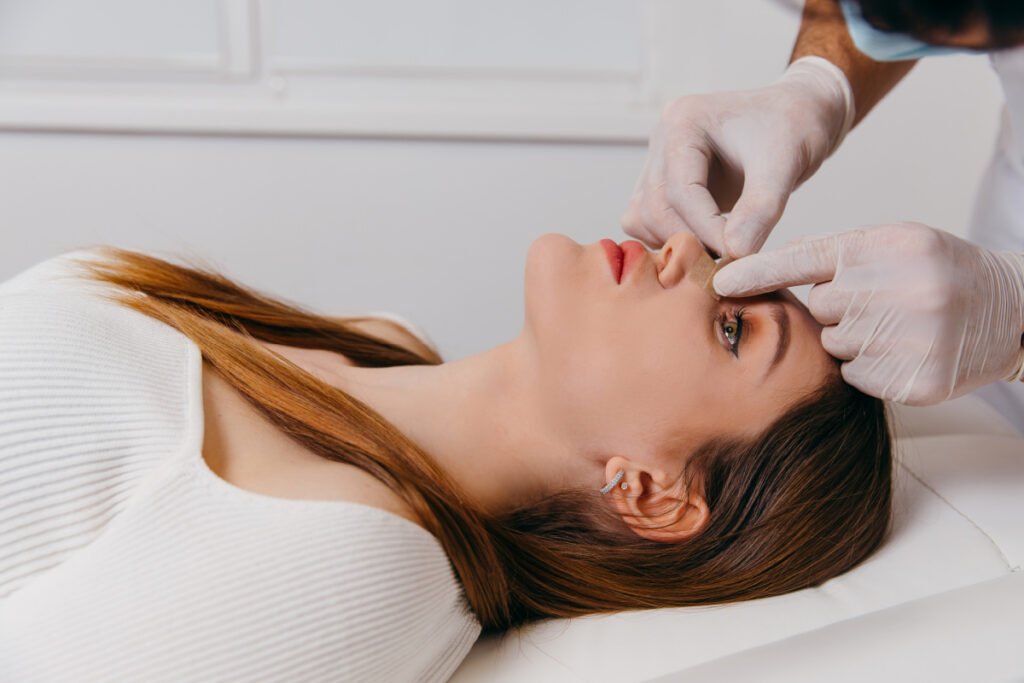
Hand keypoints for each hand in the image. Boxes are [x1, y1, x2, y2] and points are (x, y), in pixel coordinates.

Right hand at [622, 57, 853, 256]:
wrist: (800, 114)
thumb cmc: (795, 127)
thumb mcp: (786, 163)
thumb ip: (761, 208)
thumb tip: (736, 253)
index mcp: (684, 121)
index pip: (679, 190)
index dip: (705, 230)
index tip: (737, 255)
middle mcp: (662, 139)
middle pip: (654, 207)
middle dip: (689, 240)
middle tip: (727, 262)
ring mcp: (658, 161)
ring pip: (643, 218)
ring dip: (676, 243)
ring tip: (719, 254)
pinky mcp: (663, 182)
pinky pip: (649, 222)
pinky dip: (674, 239)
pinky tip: (708, 245)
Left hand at [713, 222, 1023, 404]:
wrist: (1015, 311)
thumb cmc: (942, 271)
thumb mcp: (898, 243)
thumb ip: (838, 253)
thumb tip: (766, 265)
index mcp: (893, 246)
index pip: (809, 258)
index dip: (759, 271)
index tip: (720, 281)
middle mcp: (904, 290)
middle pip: (820, 308)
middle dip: (837, 309)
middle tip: (876, 303)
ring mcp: (914, 338)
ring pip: (835, 345)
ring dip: (853, 339)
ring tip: (896, 326)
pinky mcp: (918, 382)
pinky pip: (857, 377)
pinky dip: (870, 368)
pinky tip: (904, 352)